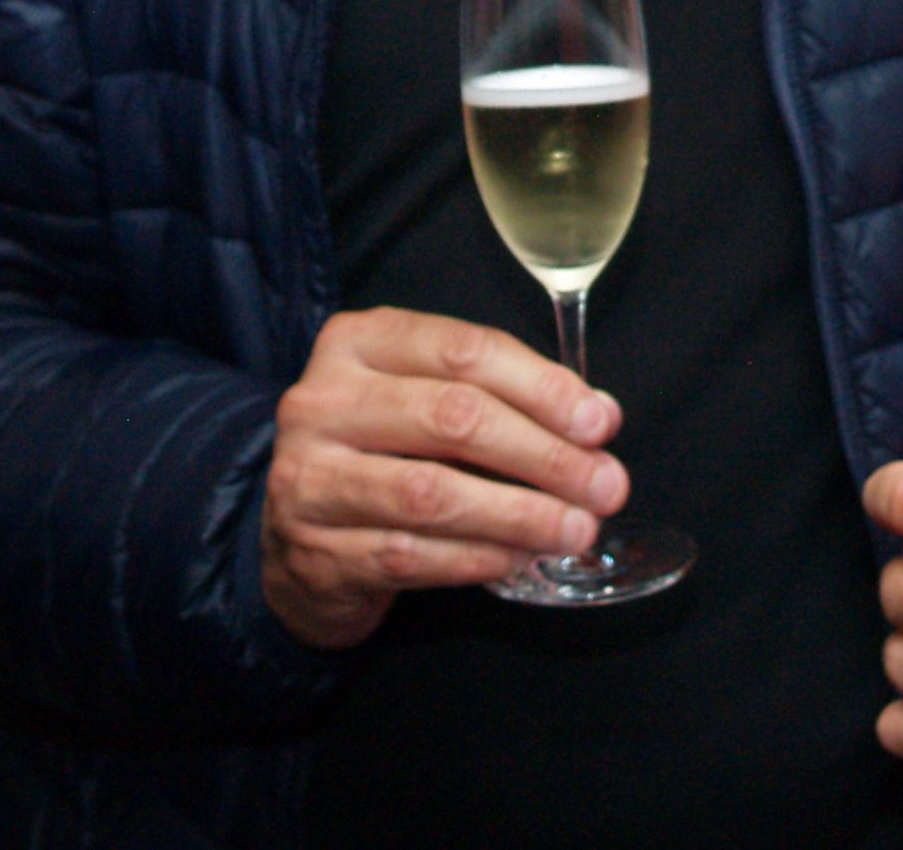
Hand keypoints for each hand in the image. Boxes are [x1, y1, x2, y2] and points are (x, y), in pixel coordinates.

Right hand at [260, 306, 627, 648]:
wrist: (298, 542)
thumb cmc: (385, 455)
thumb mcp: (432, 404)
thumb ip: (508, 399)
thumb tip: (598, 417)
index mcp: (358, 343)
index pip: (464, 351)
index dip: (542, 387)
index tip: (600, 424)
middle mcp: (322, 402)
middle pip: (453, 417)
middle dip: (543, 454)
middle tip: (604, 486)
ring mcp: (308, 478)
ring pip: (431, 493)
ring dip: (519, 514)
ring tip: (575, 529)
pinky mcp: (314, 551)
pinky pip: (410, 556)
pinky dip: (476, 558)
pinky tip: (519, 558)